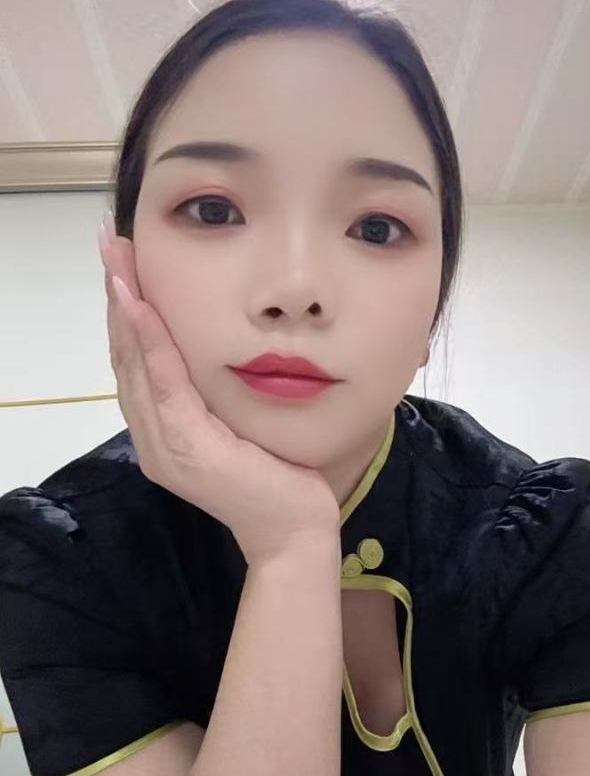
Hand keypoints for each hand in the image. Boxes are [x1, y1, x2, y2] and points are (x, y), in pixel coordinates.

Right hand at [98, 214, 340, 565]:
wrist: (293, 533)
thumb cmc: (278, 479)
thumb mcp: (242, 423)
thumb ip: (220, 394)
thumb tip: (226, 345)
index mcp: (164, 431)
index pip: (137, 360)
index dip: (126, 309)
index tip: (124, 262)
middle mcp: (153, 437)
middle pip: (125, 355)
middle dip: (117, 295)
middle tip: (112, 243)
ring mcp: (165, 445)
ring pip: (135, 364)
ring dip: (124, 307)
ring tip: (118, 261)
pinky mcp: (186, 448)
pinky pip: (163, 385)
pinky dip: (149, 341)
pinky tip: (140, 304)